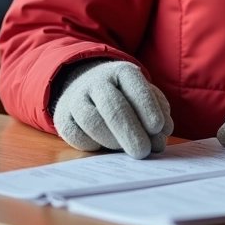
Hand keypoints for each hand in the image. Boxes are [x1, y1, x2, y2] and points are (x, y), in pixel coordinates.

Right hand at [52, 60, 172, 158]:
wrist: (85, 87)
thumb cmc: (124, 95)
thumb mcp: (144, 95)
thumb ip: (158, 113)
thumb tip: (161, 137)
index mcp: (122, 71)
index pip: (136, 86)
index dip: (147, 108)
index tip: (157, 128)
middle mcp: (97, 81)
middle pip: (114, 106)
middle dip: (130, 131)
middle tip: (143, 152)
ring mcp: (77, 98)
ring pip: (93, 122)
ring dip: (112, 141)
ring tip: (126, 150)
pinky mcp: (62, 116)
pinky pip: (76, 136)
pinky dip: (93, 145)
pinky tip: (105, 146)